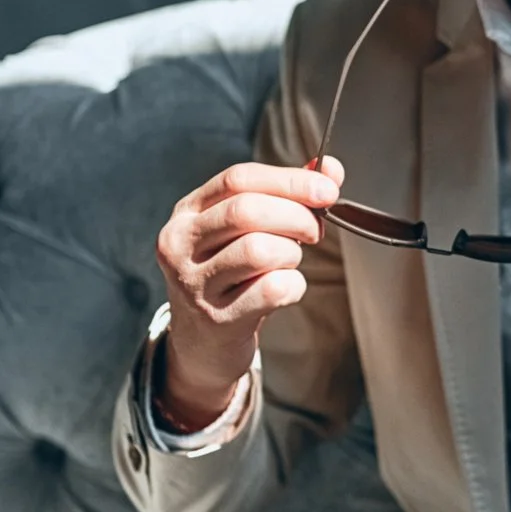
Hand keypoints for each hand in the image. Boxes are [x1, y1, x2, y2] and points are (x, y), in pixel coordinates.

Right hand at [152, 157, 342, 429]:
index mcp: (188, 212)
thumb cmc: (233, 275)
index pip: (238, 179)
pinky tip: (287, 288)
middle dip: (296, 216)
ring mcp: (194, 283)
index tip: (327, 190)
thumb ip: (287, 194)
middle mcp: (180, 243)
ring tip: (289, 262)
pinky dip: (293, 285)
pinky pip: (272, 290)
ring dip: (291, 254)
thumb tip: (329, 168)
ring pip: (259, 250)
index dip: (289, 180)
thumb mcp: (248, 230)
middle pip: (246, 211)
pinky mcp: (216, 319)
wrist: (204, 343)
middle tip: (315, 231)